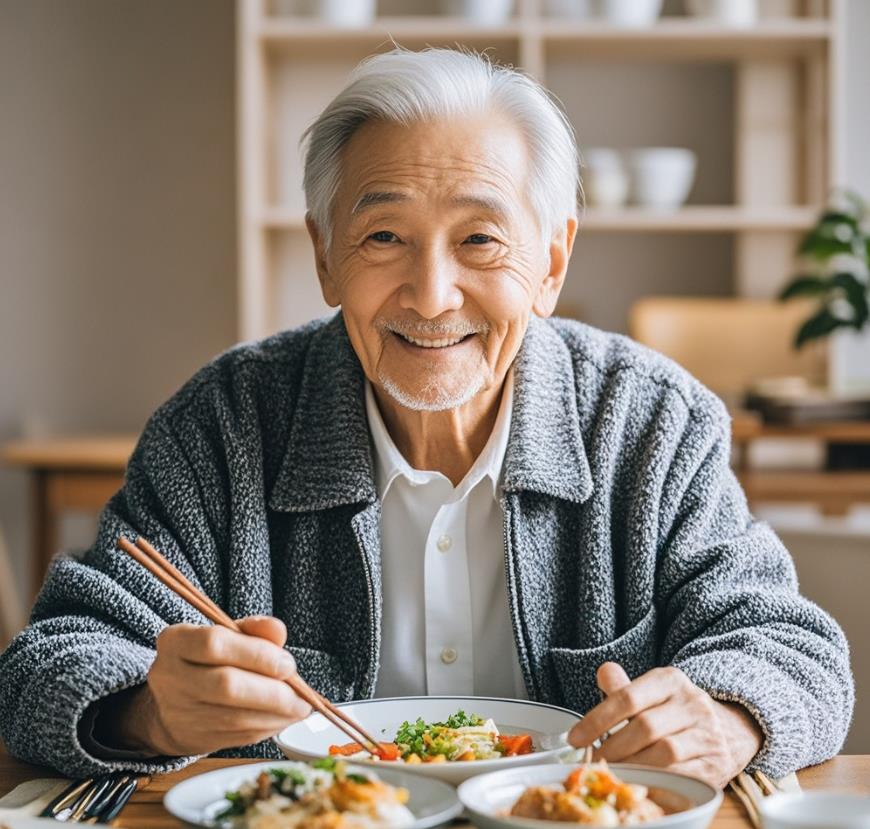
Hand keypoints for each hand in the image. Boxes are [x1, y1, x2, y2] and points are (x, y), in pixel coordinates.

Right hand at [104, 616, 312, 756]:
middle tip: (300, 692)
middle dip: (272, 691)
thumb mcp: (226, 634)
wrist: (172, 703)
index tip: (287, 664)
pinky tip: (284, 718)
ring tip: (299, 707)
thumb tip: (278, 631)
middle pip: (226, 685)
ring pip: (235, 718)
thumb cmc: (207, 661)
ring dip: (276, 714)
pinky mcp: (194, 738)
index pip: (215, 644)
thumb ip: (254, 629)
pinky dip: (268, 727)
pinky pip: (238, 736)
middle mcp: (170, 677)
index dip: (257, 654)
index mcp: (176, 641)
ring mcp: (179, 712)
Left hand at [567, 662, 762, 788]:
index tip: (575, 738)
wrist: (732, 729)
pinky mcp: (716, 765)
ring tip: (614, 772)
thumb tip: (603, 672)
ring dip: (633, 766)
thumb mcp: (652, 692)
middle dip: (613, 747)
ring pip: (664, 753)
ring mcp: (708, 735)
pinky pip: (682, 776)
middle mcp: (693, 704)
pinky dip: (657, 781)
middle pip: (645, 727)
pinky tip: (640, 783)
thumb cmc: (676, 711)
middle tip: (594, 761)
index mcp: (670, 680)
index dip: (597, 719)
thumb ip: (625, 688)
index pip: (628, 697)